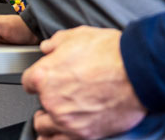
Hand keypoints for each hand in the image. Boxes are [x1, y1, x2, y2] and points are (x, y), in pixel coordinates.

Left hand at [21, 26, 146, 139]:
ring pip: (45, 130)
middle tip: (57, 95)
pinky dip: (61, 138)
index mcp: (44, 75)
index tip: (42, 79)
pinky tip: (64, 134)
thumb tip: (47, 48)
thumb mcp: (75, 35)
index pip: (27, 81)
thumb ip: (55, 43)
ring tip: (57, 117)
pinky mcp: (86, 135)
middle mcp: (51, 101)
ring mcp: (68, 121)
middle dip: (46, 100)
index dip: (36, 78)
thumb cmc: (108, 52)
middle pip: (38, 106)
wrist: (136, 71)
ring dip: (50, 122)